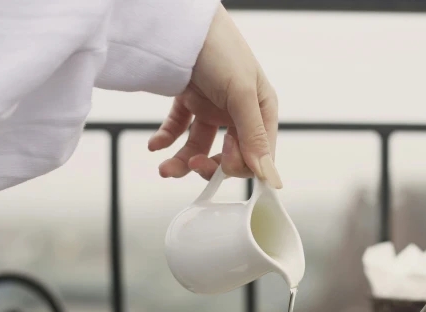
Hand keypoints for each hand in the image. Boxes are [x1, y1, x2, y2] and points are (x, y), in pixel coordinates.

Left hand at [148, 5, 281, 188]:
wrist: (182, 23)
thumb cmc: (220, 48)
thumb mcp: (242, 94)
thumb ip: (253, 136)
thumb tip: (268, 174)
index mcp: (261, 110)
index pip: (257, 155)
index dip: (239, 164)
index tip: (222, 165)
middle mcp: (239, 112)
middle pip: (227, 155)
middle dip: (208, 165)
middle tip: (192, 164)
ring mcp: (213, 108)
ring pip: (200, 146)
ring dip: (183, 160)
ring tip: (165, 167)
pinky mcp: (190, 101)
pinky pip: (179, 129)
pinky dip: (167, 139)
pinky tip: (156, 146)